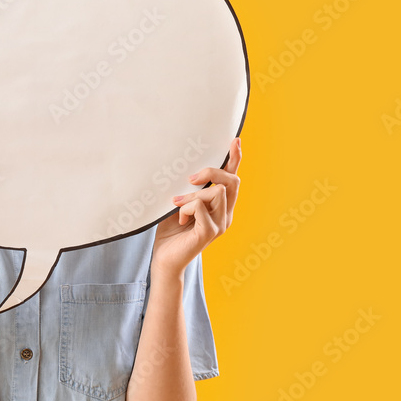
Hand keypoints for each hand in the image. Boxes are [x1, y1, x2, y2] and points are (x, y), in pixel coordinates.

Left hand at [152, 137, 241, 276]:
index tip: (234, 140)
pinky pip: (201, 207)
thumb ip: (191, 189)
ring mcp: (220, 224)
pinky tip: (181, 218)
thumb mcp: (181, 203)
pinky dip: (187, 208)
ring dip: (192, 195)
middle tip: (189, 179)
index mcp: (221, 207)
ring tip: (177, 205)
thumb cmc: (171, 231)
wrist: (164, 259)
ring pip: (215, 192)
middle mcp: (226, 215)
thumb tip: (190, 169)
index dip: (235, 159)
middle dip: (210, 173)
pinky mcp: (210, 232)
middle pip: (230, 181)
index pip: (232, 180)